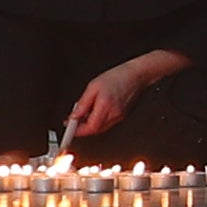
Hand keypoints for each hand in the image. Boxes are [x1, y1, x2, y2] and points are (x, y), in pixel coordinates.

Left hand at [63, 49, 183, 141]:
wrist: (136, 75)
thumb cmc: (117, 77)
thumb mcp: (93, 86)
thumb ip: (82, 103)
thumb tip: (74, 115)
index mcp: (106, 106)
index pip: (90, 127)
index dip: (78, 131)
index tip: (69, 128)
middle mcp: (114, 114)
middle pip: (95, 130)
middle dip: (82, 128)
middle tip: (73, 120)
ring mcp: (119, 116)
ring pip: (101, 127)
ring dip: (90, 124)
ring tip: (84, 113)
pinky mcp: (122, 116)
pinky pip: (107, 123)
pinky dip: (98, 120)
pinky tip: (95, 111)